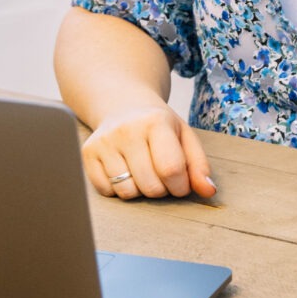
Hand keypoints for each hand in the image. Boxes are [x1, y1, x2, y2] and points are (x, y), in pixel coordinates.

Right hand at [81, 103, 215, 199]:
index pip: (171, 170)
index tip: (180, 183)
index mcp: (156, 122)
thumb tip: (208, 191)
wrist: (123, 105)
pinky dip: (118, 189)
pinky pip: (106, 191)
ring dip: (140, 190)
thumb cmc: (159, 126)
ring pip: (127, 192)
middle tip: (160, 175)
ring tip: (143, 171)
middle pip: (150, 186)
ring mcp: (104, 141)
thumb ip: (199, 165)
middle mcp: (126, 130)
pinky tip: (124, 171)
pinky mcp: (88, 153)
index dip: (180, 186)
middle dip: (161, 190)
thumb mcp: (185, 137)